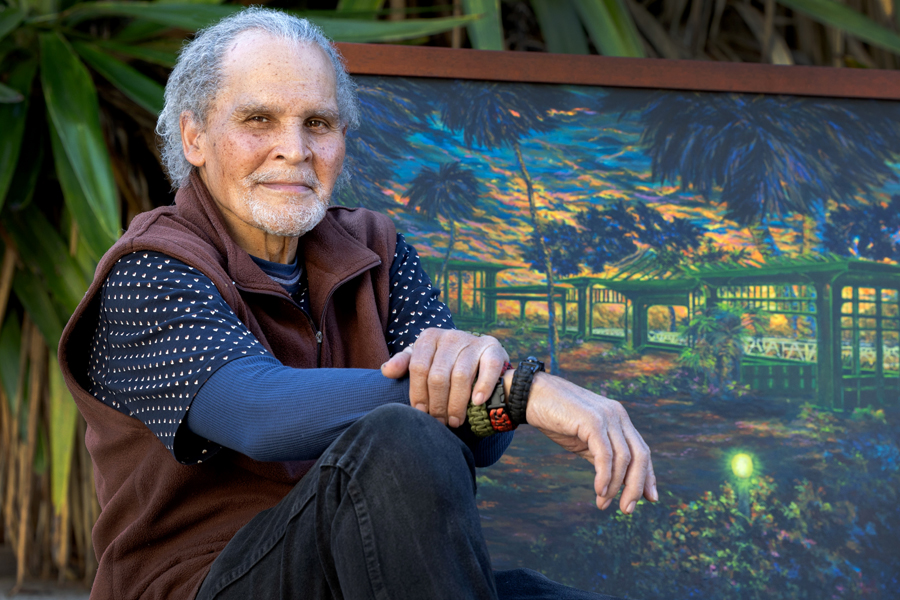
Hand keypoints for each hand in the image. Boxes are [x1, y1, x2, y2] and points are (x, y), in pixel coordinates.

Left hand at [381, 328, 507, 427]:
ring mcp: (473, 341)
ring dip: (457, 403)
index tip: (421, 413)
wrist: (476, 353)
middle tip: (440, 422)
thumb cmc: (442, 361)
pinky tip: (477, 403)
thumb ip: (403, 364)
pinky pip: (488, 368)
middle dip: (438, 404)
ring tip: (455, 420)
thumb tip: (386, 371)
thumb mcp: (421, 359)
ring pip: (461, 376)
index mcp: (429, 337)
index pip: (418, 368)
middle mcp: (450, 336)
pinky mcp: (493, 347)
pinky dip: (483, 386)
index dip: (418, 393)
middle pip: (439, 376)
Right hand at [521, 372, 657, 513]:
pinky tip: (599, 490)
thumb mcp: (584, 440)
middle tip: (627, 509)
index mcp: (619, 419)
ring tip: (604, 503)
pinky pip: (605, 455)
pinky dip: (605, 476)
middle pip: (640, 456)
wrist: (532, 395)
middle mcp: (618, 415)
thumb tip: (616, 481)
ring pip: (624, 458)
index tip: (650, 498)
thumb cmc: (556, 418)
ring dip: (616, 486)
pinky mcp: (592, 421)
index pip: (642, 450)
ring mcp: (607, 417)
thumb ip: (602, 455)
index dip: (648, 476)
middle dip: (636, 486)